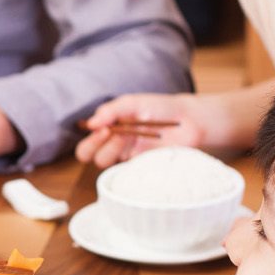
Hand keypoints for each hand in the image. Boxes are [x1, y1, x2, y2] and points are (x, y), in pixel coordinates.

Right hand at [75, 93, 203, 167]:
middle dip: (93, 146)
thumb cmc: (158, 108)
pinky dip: (128, 160)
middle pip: (88, 156)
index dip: (89, 138)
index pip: (87, 142)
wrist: (187, 120)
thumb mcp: (132, 103)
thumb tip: (90, 124)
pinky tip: (141, 148)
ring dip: (111, 149)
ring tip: (129, 136)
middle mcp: (113, 145)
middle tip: (110, 133)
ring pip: (103, 163)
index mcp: (108, 129)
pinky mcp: (140, 167)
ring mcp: (126, 157)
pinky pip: (125, 171)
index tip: (104, 127)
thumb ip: (111, 110)